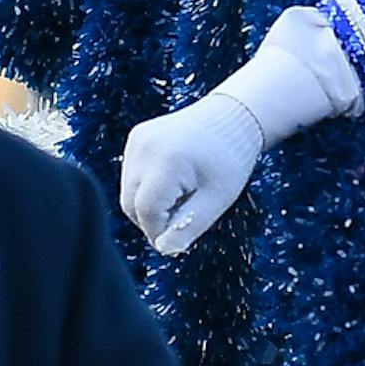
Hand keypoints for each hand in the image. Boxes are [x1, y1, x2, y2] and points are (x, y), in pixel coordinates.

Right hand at [119, 94, 263, 257]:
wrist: (235, 116)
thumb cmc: (232, 159)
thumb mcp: (218, 198)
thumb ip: (190, 225)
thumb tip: (164, 249)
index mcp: (167, 161)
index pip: (147, 212)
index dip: (161, 230)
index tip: (181, 233)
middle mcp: (145, 147)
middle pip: (132, 204)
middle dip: (155, 218)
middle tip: (186, 210)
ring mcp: (137, 139)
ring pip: (129, 192)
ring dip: (149, 202)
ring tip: (183, 191)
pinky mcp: (136, 136)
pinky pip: (132, 175)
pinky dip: (147, 185)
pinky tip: (174, 177)